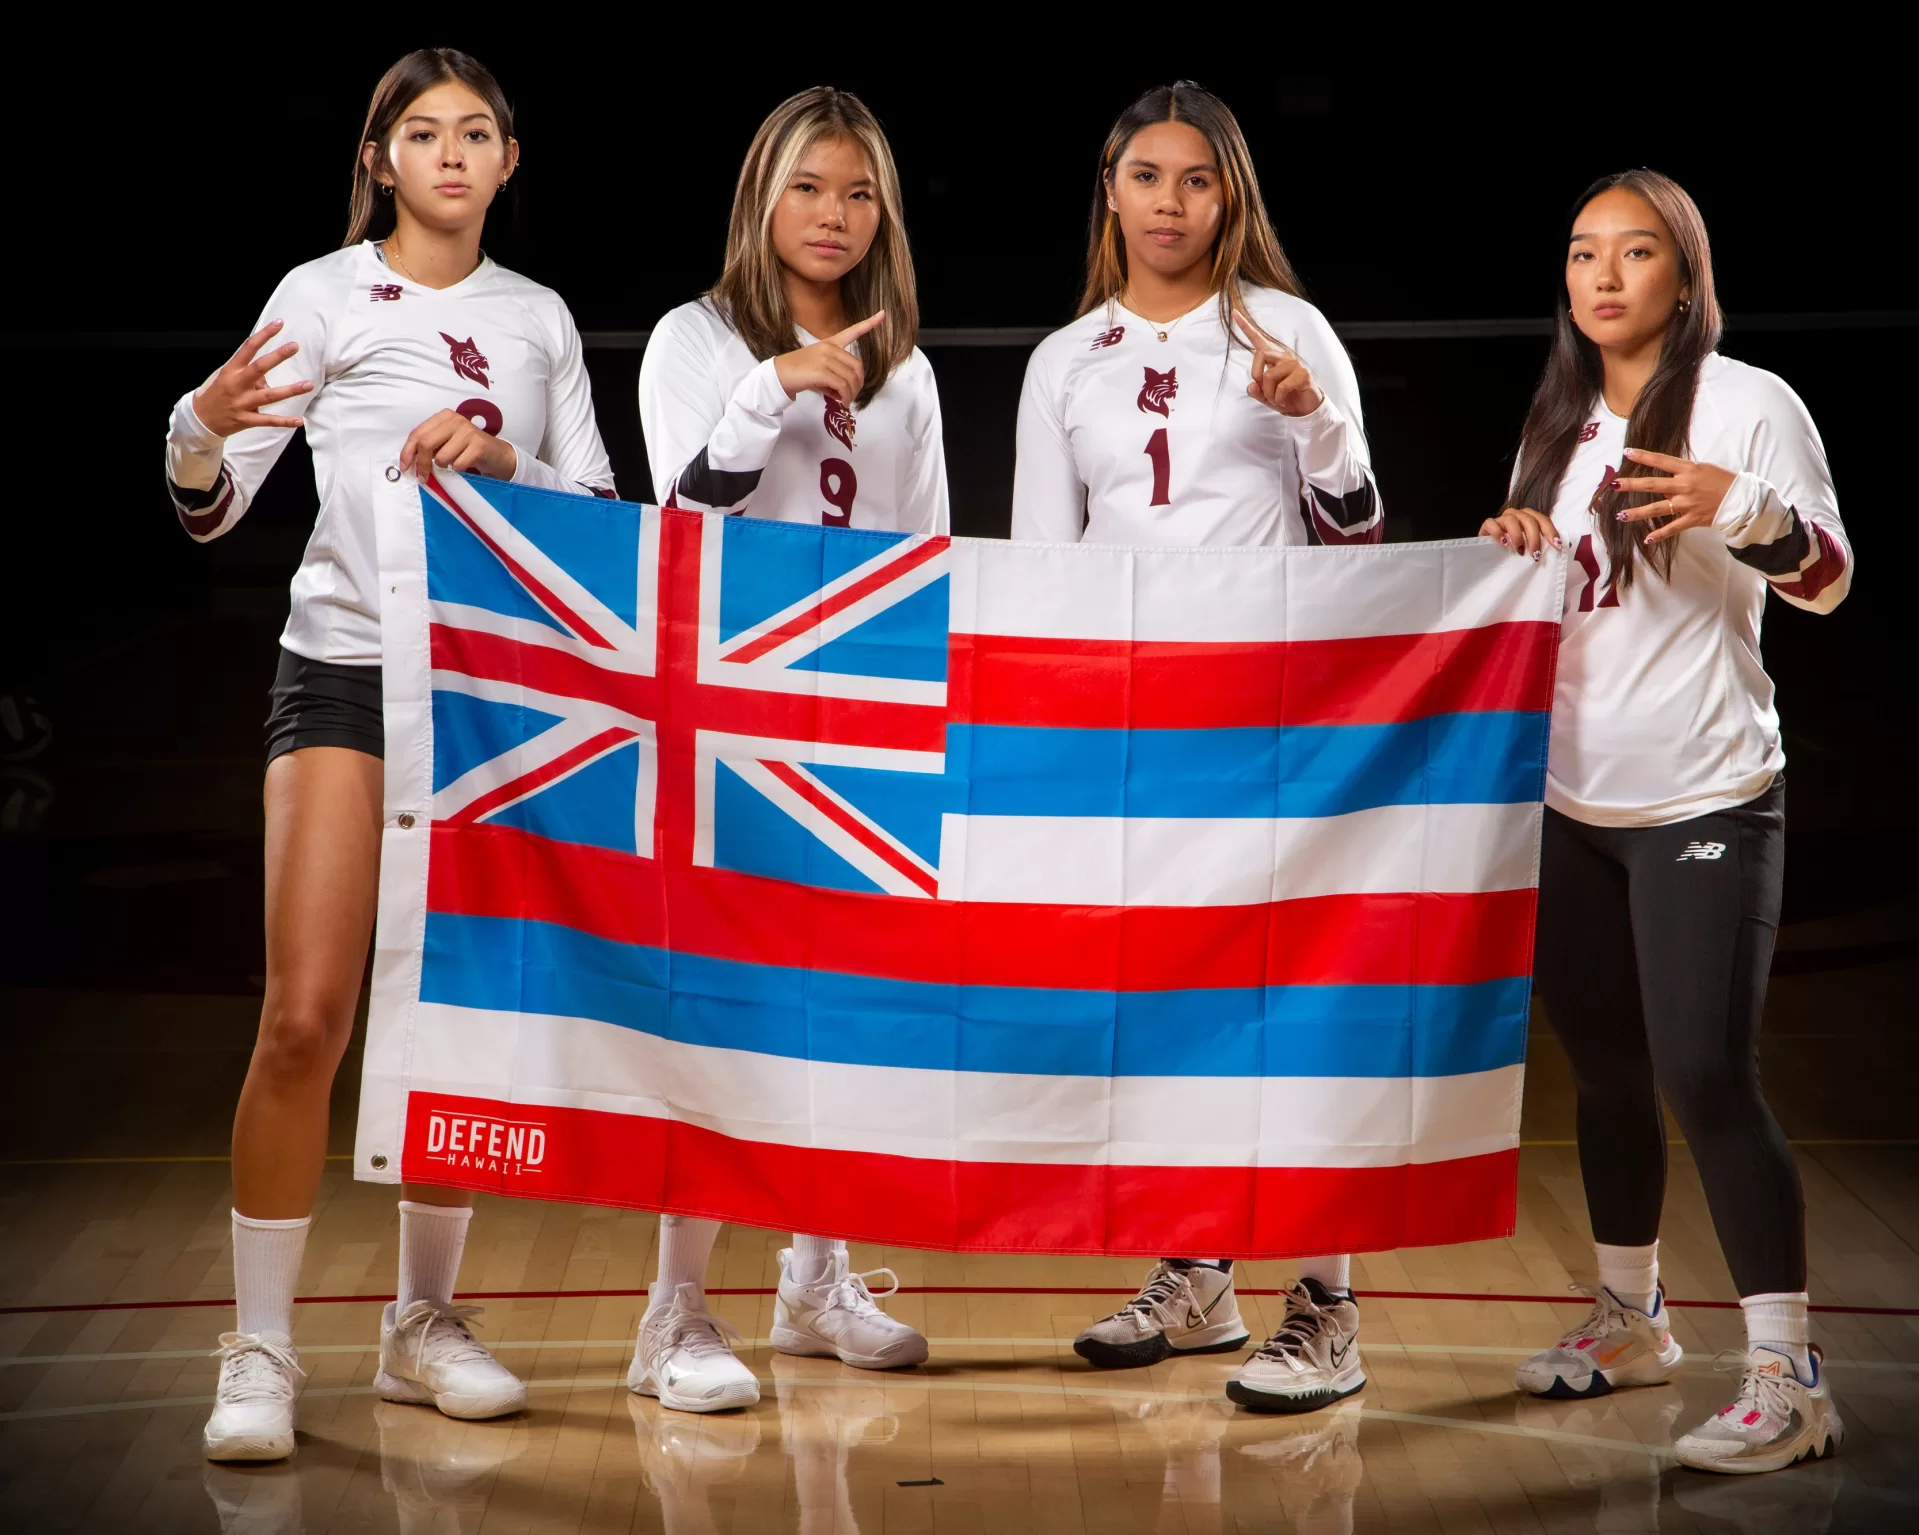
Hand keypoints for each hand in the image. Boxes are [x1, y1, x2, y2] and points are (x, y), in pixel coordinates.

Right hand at [191, 320, 311, 436]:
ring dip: (290, 390)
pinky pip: (268, 420)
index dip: (264, 335)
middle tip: (294, 346)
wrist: (200, 418)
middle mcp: (236, 384)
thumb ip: (247, 372)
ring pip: (269, 395)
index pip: (248, 347)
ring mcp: (241, 403)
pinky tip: (299, 420)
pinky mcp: (246, 420)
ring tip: (309, 384)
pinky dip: (284, 421)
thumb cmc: (216, 393)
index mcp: (231, 370)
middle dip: (278, 356)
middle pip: (259, 367)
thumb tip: (267, 375)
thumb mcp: (225, 376)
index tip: (278, 324)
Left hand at [399, 409, 517, 478]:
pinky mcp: (479, 446)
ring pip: (441, 457)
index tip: (405, 467)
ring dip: (443, 467)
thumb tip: (408, 462)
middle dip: (421, 464)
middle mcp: (455, 420)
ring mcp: (468, 432)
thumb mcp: (446, 441)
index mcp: (443, 416)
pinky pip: (457, 465)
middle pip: (426, 444)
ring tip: (451, 465)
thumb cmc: (466, 449)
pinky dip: (458, 471)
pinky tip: (464, 467)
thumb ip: (428, 446)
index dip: (408, 452)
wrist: (496, 454)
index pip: (417, 433)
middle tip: (423, 477)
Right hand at [774, 311, 885, 401]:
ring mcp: (825, 358)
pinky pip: (843, 386)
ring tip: (843, 401)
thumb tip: (846, 393)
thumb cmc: (799, 373)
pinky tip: (840, 403)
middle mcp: (830, 348)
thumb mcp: (819, 370)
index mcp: (830, 343)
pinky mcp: (821, 371)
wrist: (779, 375)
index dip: (869, 323)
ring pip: (851, 378)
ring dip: (851, 394)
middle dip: (858, 384)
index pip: (852, 331)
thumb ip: (835, 375)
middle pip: (857, 366)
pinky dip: (845, 397)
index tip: (883, 314)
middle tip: (850, 396)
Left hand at [1232, 310, 1322, 416]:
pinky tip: (1284, 401)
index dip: (1245, 327)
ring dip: (1269, 394)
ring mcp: (1294, 364)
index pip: (1258, 339)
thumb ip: (1256, 391)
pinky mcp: (1303, 374)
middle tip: (1265, 392)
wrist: (1305, 409)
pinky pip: (1281, 388)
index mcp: (1273, 359)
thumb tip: (1251, 386)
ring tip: (1277, 399)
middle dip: (1257, 377)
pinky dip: (1278, 399)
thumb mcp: (1266, 397)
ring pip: (1268, 376)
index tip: (1234, 313)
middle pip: (1260, 355)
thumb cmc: (1285, 399)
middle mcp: (1284, 357)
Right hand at [1479, 507, 1562, 558]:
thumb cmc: (1512, 552)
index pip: (1543, 520)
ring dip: (1517, 536)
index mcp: (1529, 518)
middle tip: (1535, 555)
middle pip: (1528, 520)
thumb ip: (1540, 545)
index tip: (1556, 545)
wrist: (1490, 555)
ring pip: (1511, 520)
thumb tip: (1559, 549)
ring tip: (1519, 551)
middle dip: (1534, 538)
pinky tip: (1503, 543)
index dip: (1551, 531)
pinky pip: (1492, 523)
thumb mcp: (1529, 548)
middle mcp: (1516, 515)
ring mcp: (1501, 519)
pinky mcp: (1488, 525)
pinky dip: (1498, 533)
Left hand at [1613, 448, 1737, 544]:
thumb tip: (1664, 480)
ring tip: (1620, 515)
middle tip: (1613, 485)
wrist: (1742, 499)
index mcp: (1688, 470)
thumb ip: (1683, 473)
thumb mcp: (1703, 469)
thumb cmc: (1723, 481)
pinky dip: (1659, 535)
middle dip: (1632, 485)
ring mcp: (1687, 503)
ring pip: (1657, 508)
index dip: (1643, 456)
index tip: (1626, 452)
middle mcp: (1685, 485)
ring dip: (1637, 513)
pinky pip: (1672, 528)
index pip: (1661, 461)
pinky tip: (1646, 540)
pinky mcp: (1692, 519)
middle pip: (1653, 484)